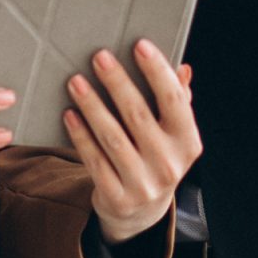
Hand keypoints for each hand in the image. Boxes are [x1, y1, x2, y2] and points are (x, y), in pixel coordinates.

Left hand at [63, 42, 201, 244]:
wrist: (142, 212)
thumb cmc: (157, 157)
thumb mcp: (174, 134)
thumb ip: (179, 101)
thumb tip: (184, 68)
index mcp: (187, 143)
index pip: (175, 100)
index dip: (158, 72)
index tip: (140, 45)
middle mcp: (169, 164)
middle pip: (138, 115)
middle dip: (118, 83)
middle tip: (99, 57)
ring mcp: (143, 184)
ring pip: (112, 137)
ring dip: (92, 106)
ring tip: (76, 82)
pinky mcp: (117, 197)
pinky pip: (94, 160)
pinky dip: (80, 136)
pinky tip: (69, 114)